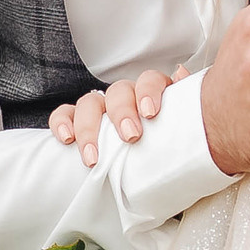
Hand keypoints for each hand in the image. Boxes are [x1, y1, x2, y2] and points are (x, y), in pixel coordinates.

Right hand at [49, 68, 185, 168]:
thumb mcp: (182, 134)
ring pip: (90, 102)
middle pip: (119, 90)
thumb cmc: (166, 152)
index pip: (150, 80)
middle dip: (122, 112)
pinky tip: (66, 139)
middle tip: (131, 137)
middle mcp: (126, 98)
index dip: (149, 91)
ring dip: (90, 126)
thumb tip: (182, 74)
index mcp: (152, 96)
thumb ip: (187, 108)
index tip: (150, 114)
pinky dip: (62, 123)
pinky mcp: (76, 121)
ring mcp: (100, 108)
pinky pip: (64, 114)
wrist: (149, 175)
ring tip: (94, 156)